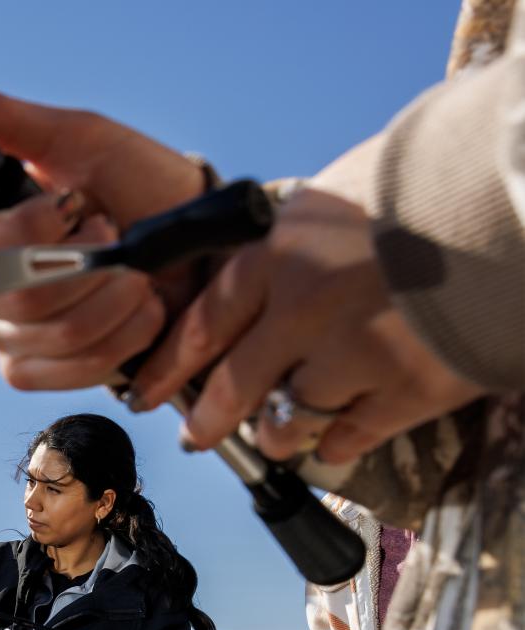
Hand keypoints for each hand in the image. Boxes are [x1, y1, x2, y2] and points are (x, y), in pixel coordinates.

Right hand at [0, 55, 208, 390]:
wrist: (199, 244)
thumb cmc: (139, 185)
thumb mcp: (75, 138)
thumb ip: (2, 116)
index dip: (26, 233)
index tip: (73, 206)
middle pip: (11, 301)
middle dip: (85, 266)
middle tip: (114, 236)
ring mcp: (14, 338)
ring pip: (52, 336)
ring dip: (114, 299)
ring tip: (136, 272)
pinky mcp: (48, 372)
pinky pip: (71, 371)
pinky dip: (122, 338)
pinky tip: (139, 311)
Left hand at [130, 187, 484, 463]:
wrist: (514, 198)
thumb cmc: (431, 183)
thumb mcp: (339, 200)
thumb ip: (296, 246)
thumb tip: (268, 273)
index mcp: (282, 255)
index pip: (203, 322)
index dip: (167, 365)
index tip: (144, 390)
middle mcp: (305, 311)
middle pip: (230, 386)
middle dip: (204, 420)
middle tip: (192, 437)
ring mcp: (355, 356)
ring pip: (285, 421)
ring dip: (275, 434)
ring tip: (274, 438)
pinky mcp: (407, 390)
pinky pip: (349, 437)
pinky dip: (336, 443)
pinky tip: (333, 442)